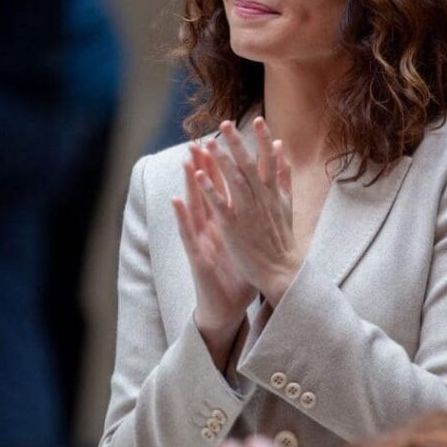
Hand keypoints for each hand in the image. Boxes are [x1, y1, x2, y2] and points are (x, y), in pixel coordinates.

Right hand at [173, 143, 254, 367]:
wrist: (225, 306)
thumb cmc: (239, 274)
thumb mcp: (250, 243)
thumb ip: (256, 220)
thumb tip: (270, 201)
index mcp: (227, 222)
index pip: (224, 188)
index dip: (224, 166)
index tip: (224, 141)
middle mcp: (212, 227)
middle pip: (208, 192)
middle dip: (204, 166)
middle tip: (199, 140)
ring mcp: (202, 239)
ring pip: (195, 206)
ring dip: (190, 183)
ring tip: (186, 160)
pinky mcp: (197, 255)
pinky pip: (188, 233)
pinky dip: (182, 216)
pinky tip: (176, 200)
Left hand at [196, 117, 295, 304]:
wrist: (281, 271)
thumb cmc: (282, 238)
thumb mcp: (287, 203)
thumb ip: (283, 174)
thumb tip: (281, 147)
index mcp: (273, 192)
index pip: (269, 160)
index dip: (263, 139)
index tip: (258, 120)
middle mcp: (262, 198)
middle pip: (248, 165)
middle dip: (236, 144)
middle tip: (225, 123)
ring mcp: (248, 212)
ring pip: (234, 181)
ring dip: (220, 161)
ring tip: (208, 144)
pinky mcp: (233, 226)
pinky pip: (220, 204)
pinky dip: (210, 188)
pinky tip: (198, 175)